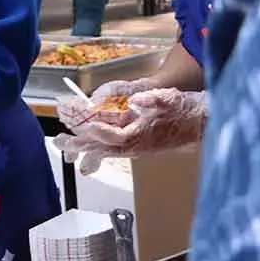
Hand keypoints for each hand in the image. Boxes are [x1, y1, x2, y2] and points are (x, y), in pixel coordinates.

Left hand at [54, 87, 207, 174]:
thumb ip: (154, 100)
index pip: (116, 135)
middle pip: (103, 145)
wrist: (200, 124)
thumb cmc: (185, 110)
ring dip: (82, 148)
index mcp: (142, 134)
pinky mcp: (133, 143)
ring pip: (103, 149)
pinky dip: (94, 153)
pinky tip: (83, 161)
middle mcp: (135, 144)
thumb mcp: (171, 99)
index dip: (100, 131)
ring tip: (63, 149)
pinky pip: (109, 150)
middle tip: (58, 142)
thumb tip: (135, 100)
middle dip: (80, 143)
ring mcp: (134, 146)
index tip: (85, 125)